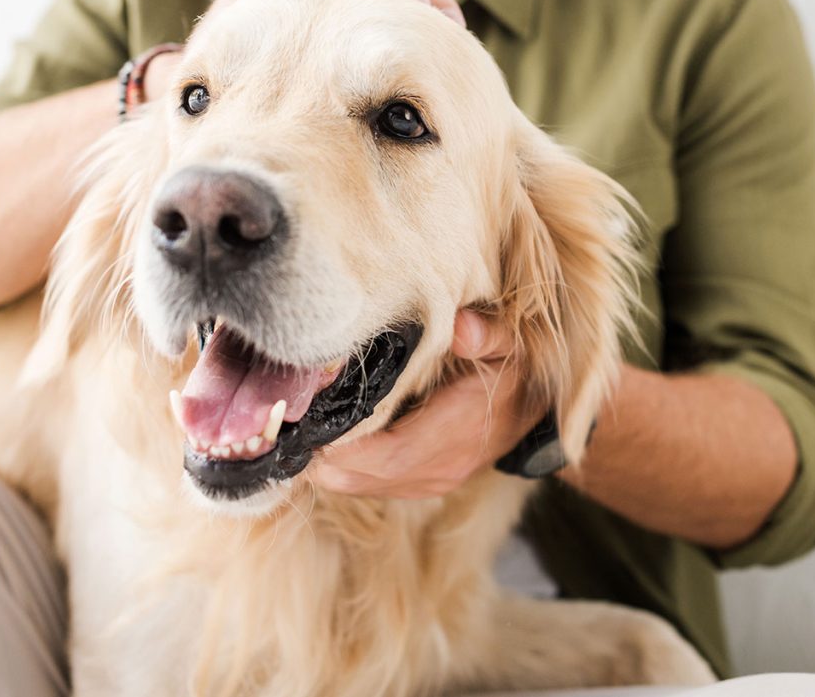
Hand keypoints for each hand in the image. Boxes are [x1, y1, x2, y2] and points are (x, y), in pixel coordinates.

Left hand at [309, 310, 542, 498]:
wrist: (537, 411)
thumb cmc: (519, 372)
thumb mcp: (512, 346)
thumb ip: (488, 336)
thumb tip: (463, 328)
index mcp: (457, 434)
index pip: (389, 455)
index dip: (343, 449)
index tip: (304, 429)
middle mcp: (440, 468)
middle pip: (364, 478)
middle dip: (319, 460)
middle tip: (278, 432)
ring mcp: (431, 480)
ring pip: (363, 485)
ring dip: (326, 467)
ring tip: (289, 436)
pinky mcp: (423, 481)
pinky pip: (373, 483)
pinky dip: (343, 469)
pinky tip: (319, 444)